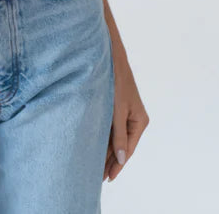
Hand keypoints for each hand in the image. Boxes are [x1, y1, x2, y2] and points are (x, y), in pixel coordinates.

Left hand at [103, 52, 149, 181]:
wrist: (109, 56)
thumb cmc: (116, 80)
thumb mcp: (117, 109)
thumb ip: (119, 135)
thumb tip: (121, 159)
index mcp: (139, 121)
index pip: (128, 149)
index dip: (118, 165)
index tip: (107, 178)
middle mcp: (134, 118)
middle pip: (122, 145)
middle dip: (110, 161)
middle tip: (97, 177)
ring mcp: (124, 113)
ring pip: (115, 137)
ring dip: (105, 151)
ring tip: (94, 167)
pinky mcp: (115, 107)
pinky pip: (110, 128)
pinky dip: (102, 138)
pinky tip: (94, 147)